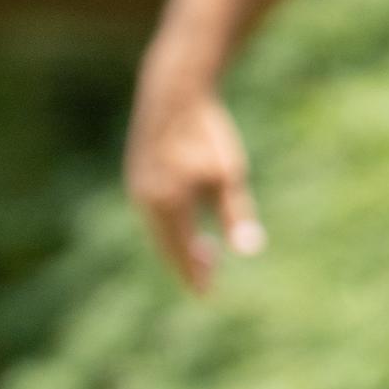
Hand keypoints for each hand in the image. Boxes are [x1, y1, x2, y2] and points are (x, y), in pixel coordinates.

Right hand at [127, 74, 263, 295]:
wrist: (174, 92)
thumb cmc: (206, 134)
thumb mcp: (228, 176)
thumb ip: (235, 215)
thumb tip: (250, 251)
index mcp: (168, 205)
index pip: (182, 252)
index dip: (195, 275)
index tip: (207, 295)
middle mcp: (147, 200)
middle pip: (166, 244)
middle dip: (185, 264)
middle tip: (205, 282)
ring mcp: (139, 187)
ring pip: (158, 228)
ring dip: (178, 244)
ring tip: (203, 255)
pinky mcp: (138, 174)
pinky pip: (153, 211)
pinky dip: (169, 224)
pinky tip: (185, 222)